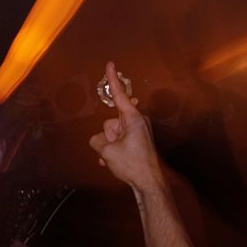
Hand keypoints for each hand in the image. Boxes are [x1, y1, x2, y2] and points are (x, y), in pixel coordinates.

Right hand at [89, 62, 162, 192]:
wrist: (149, 183)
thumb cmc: (133, 165)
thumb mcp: (107, 151)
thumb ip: (97, 140)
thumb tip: (98, 141)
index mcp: (132, 119)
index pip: (118, 94)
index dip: (112, 79)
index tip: (110, 64)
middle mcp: (137, 122)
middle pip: (110, 123)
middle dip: (106, 137)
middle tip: (115, 151)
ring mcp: (137, 132)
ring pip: (112, 135)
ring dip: (109, 147)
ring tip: (117, 159)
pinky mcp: (137, 142)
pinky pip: (117, 142)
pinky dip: (113, 152)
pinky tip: (116, 163)